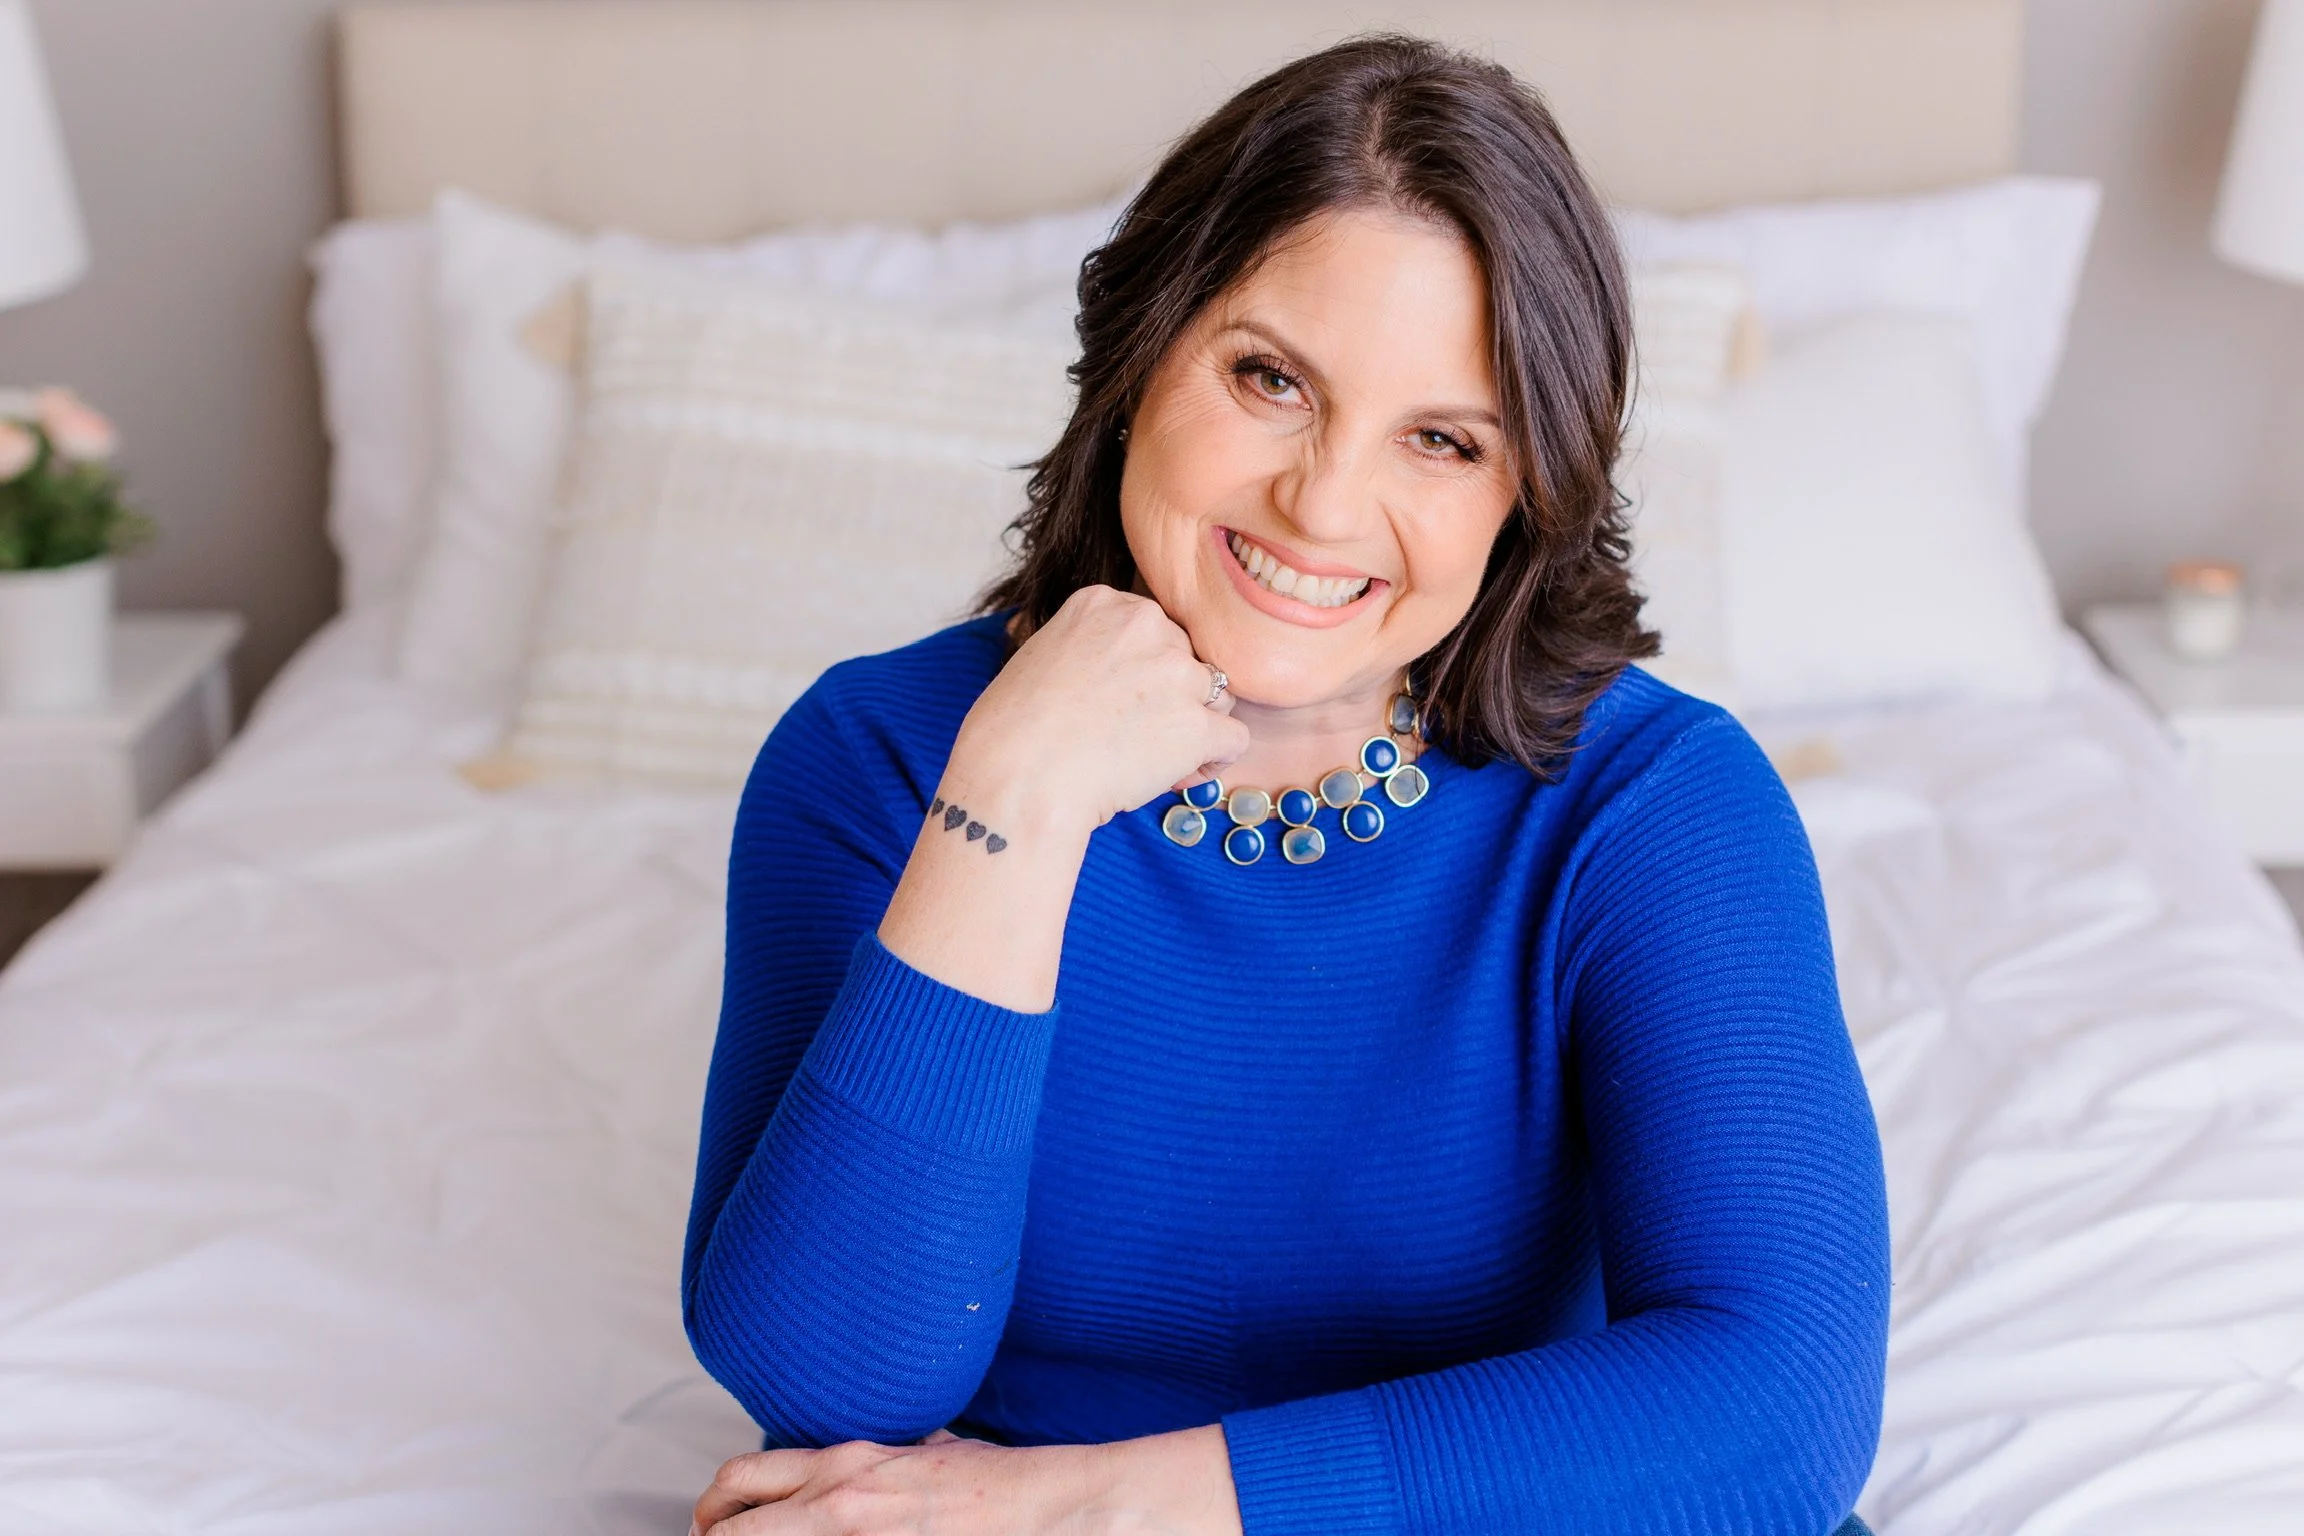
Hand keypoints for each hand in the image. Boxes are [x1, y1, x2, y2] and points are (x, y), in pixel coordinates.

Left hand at [692, 1424, 1243, 1535]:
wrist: (1051, 1506)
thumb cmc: (1001, 1483)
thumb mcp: (927, 1453)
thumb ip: (879, 1463)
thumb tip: (854, 1474)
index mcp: (846, 1462)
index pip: (743, 1476)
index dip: (714, 1508)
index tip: (715, 1526)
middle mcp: (837, 1497)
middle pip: (730, 1524)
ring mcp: (854, 1535)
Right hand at [951, 585, 1249, 836]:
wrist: (1016, 779)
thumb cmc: (1009, 731)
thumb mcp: (1037, 657)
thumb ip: (1083, 646)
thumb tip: (1099, 665)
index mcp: (1105, 603)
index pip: (1155, 631)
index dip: (1143, 672)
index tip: (1115, 703)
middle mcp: (1148, 626)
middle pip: (1189, 660)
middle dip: (1171, 699)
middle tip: (1131, 736)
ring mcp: (1178, 674)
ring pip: (1218, 696)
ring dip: (1194, 727)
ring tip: (1153, 760)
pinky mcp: (1197, 726)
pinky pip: (1234, 738)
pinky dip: (1212, 761)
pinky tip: (1177, 776)